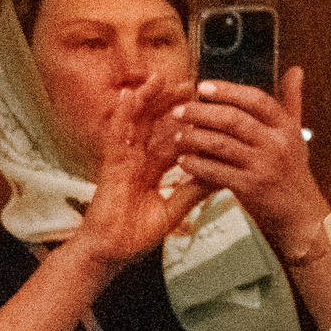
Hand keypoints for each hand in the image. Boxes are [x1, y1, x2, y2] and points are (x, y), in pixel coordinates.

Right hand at [69, 74, 207, 272]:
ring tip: (161, 78)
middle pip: (156, 125)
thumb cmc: (134, 235)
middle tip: (191, 84)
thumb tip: (221, 175)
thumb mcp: (173, 210)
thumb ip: (193, 191)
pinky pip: (115, 136)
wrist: (109, 252)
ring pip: (135, 123)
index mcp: (153, 169)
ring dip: (147, 100)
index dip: (190, 123)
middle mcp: (138, 160)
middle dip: (172, 104)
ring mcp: (123, 160)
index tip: (209, 106)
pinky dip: (121, 116)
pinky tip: (128, 97)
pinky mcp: (110, 166)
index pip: (175, 140)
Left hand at [171, 67, 330, 266]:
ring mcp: (265, 166)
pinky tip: (183, 161)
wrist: (301, 216)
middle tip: (179, 110)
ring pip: (221, 144)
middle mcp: (278, 144)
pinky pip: (216, 171)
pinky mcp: (251, 187)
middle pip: (235, 119)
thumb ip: (291, 102)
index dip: (228, 91)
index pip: (257, 100)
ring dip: (194, 138)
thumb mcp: (296, 136)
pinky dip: (196, 165)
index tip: (202, 86)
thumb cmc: (292, 173)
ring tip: (177, 135)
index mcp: (287, 128)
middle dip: (202, 112)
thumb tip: (296, 70)